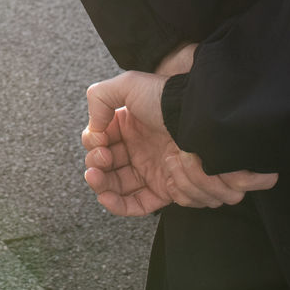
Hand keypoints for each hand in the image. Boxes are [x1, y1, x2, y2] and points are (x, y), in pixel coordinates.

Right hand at [82, 70, 278, 216]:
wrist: (197, 116)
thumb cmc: (164, 98)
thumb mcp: (128, 84)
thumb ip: (99, 98)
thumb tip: (94, 130)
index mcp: (125, 128)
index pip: (98, 143)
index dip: (93, 145)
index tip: (99, 142)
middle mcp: (135, 150)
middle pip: (104, 168)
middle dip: (95, 167)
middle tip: (102, 158)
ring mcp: (148, 170)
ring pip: (116, 188)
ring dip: (101, 186)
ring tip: (97, 178)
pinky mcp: (162, 189)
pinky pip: (137, 204)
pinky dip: (119, 205)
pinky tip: (106, 197)